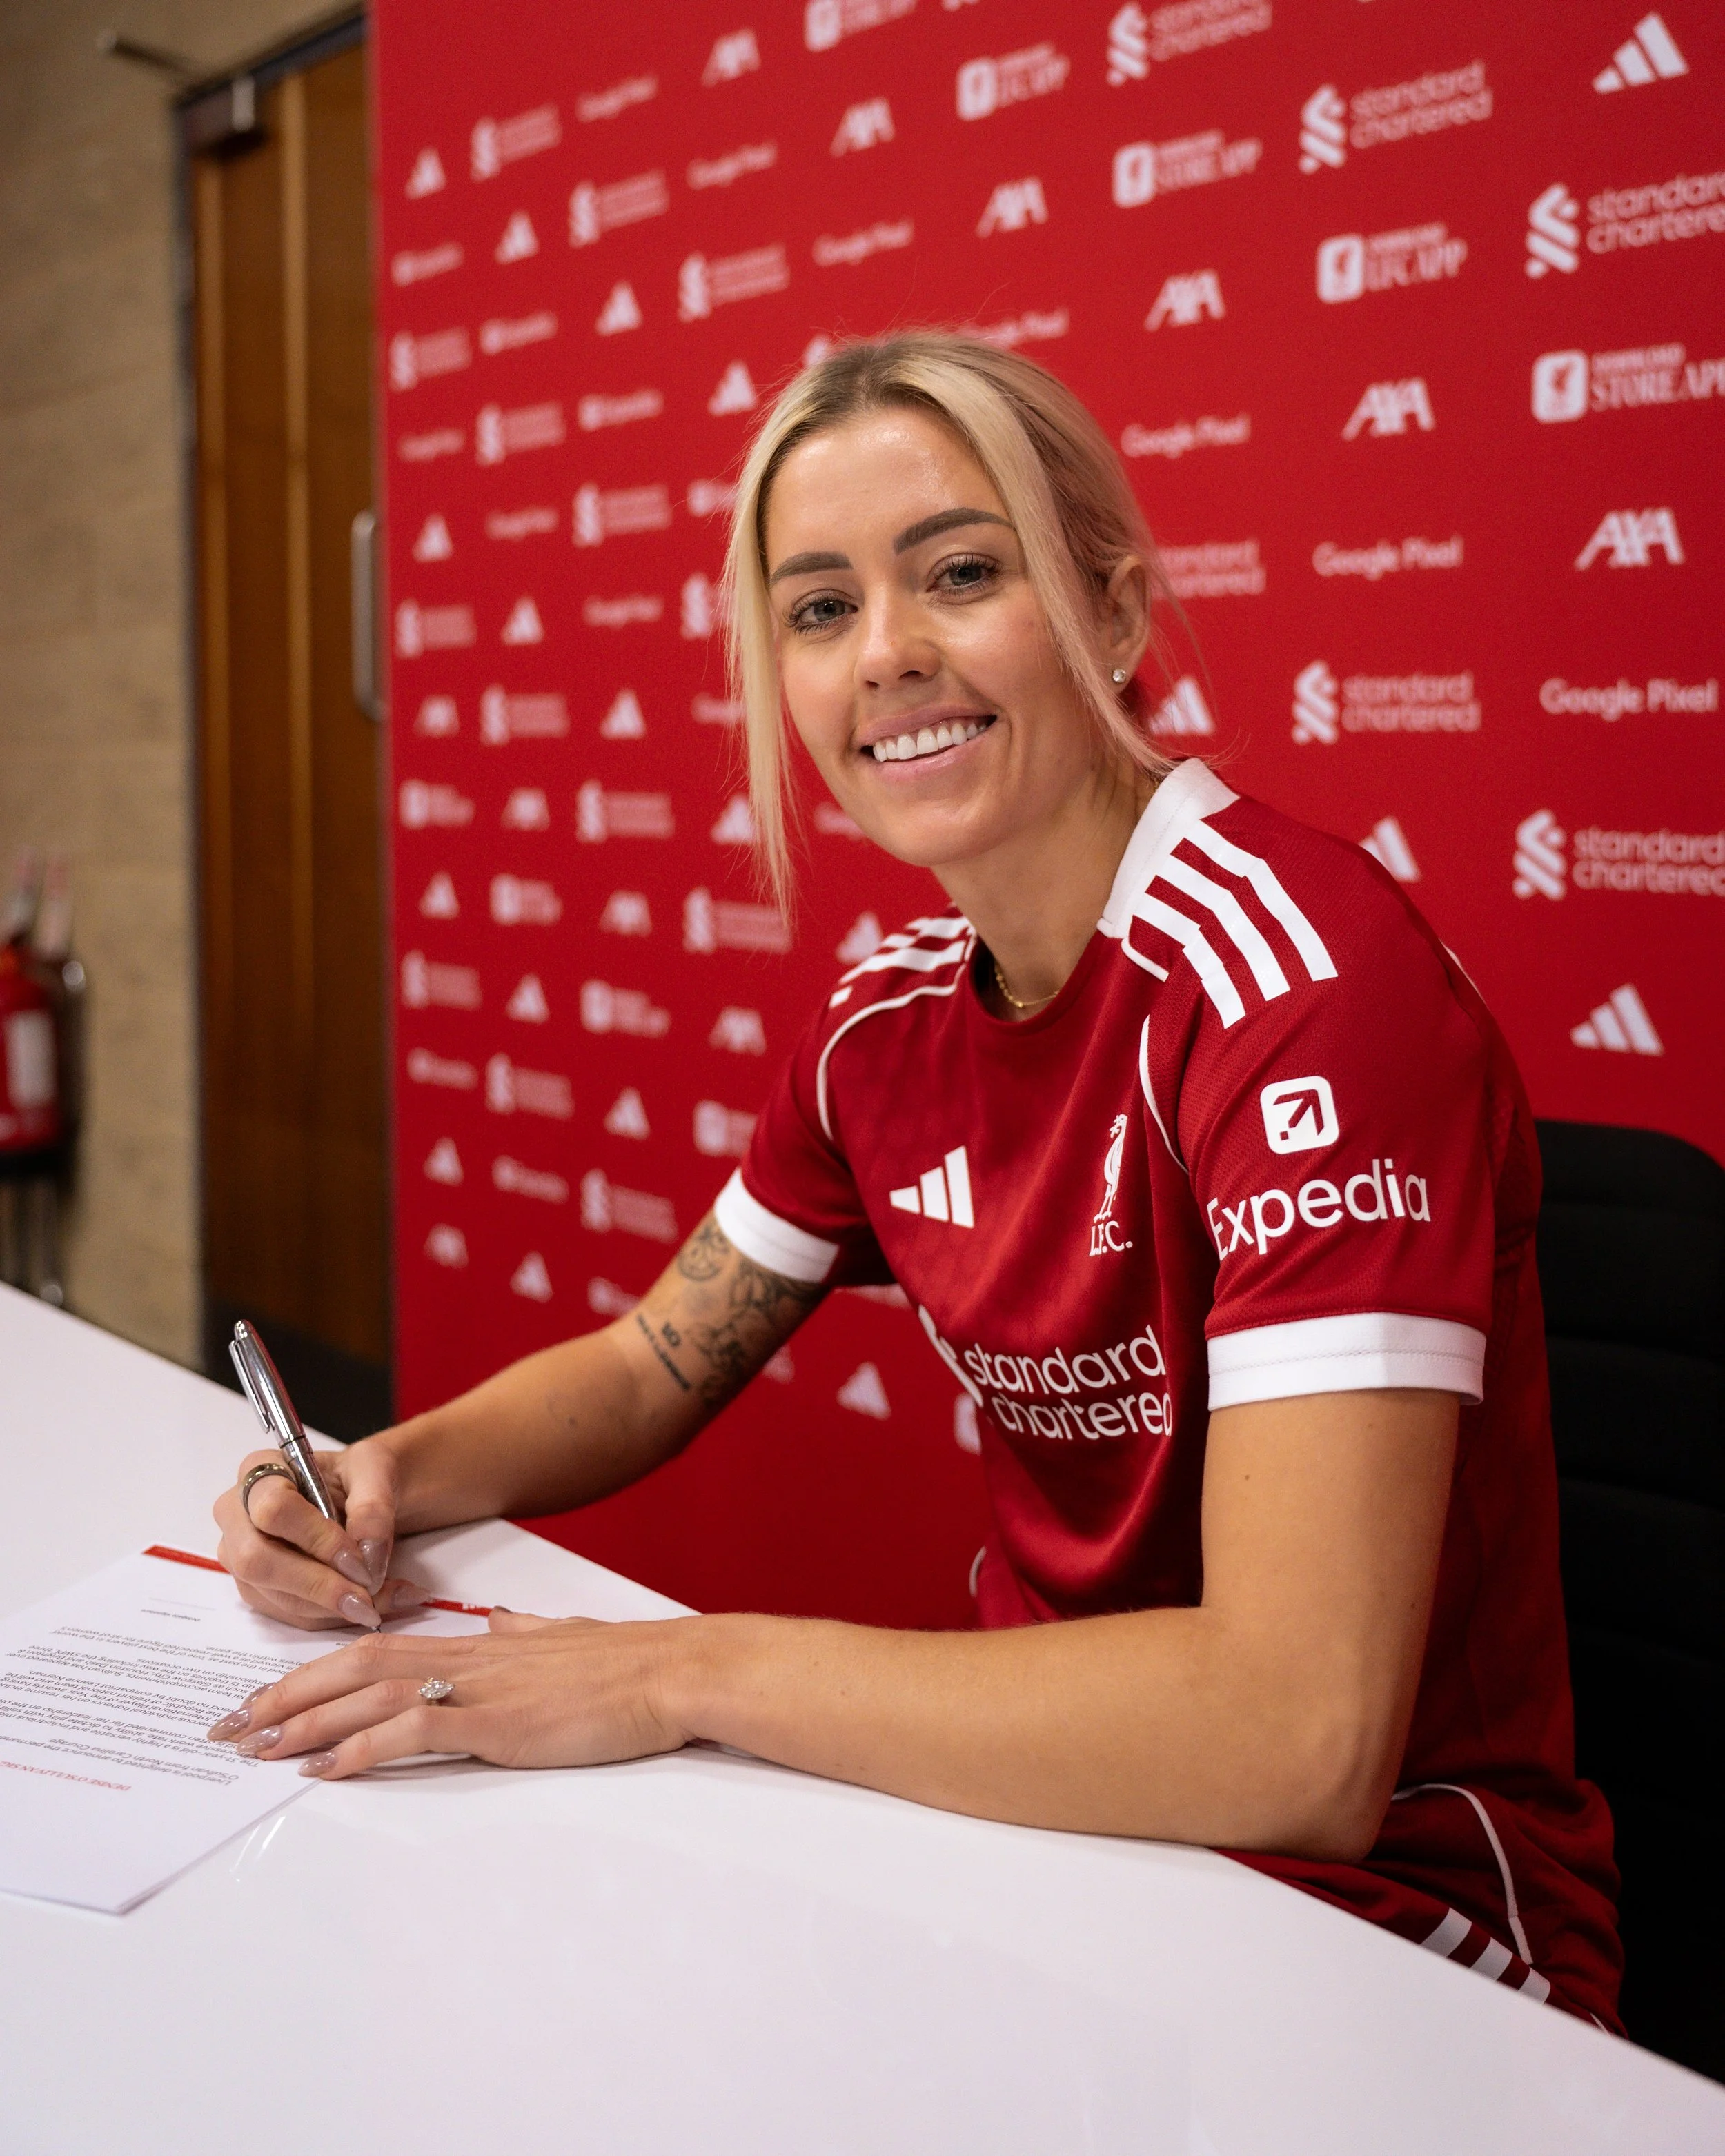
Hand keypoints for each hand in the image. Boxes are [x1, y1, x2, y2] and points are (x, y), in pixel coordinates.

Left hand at [203, 1608, 689, 1775]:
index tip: (269, 1694)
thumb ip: (528, 1632)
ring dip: (305, 1722)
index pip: (374, 1647)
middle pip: (352, 1665)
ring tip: (254, 1748)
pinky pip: (411, 1731)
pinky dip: (360, 1749)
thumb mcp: (565, 1637)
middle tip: (230, 1725)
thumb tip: (506, 1623)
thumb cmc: (628, 1663)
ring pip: (368, 1694)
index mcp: (477, 1643)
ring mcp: (477, 1688)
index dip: (316, 1670)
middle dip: (285, 1696)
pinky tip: (324, 1770)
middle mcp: (465, 1657)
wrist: (671, 1671)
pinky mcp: (495, 1723)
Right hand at [212, 1439, 424, 1630]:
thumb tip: (367, 1556)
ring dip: (331, 1608)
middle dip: (317, 1585)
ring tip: (382, 1601)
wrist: (361, 1495)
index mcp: (258, 1469)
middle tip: (367, 1596)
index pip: (274, 1509)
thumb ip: (373, 1506)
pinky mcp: (257, 1588)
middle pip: (258, 1560)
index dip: (317, 1540)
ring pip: (274, 1595)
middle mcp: (237, 1514)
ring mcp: (241, 1555)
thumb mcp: (375, 1469)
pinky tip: (369, 1605)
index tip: (359, 1560)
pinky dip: (332, 1616)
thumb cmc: (359, 1475)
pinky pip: (289, 1614)